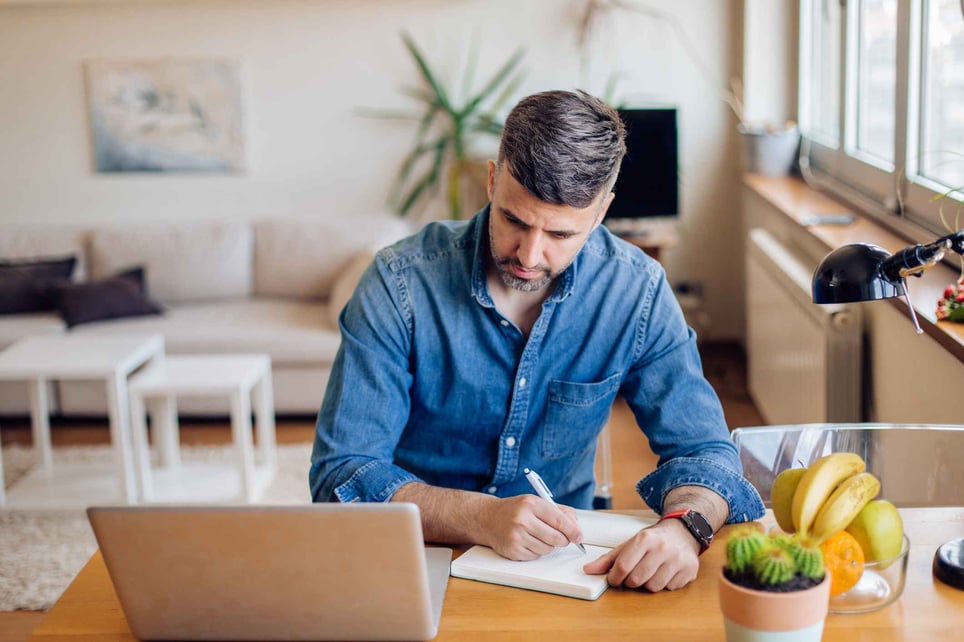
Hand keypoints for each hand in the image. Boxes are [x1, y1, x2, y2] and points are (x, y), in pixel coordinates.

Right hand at [479, 494, 583, 560]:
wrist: (488, 518)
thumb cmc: (516, 510)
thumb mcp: (536, 502)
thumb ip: (559, 512)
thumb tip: (576, 529)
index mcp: (531, 503)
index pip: (559, 520)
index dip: (573, 530)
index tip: (578, 536)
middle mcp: (522, 519)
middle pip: (556, 538)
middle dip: (563, 540)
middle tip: (562, 539)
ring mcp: (516, 536)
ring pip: (547, 549)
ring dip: (548, 546)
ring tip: (539, 536)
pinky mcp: (512, 550)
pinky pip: (535, 556)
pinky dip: (536, 551)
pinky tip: (528, 541)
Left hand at [582, 519, 699, 590]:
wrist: (682, 532)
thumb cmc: (653, 540)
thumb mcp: (630, 544)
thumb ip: (609, 559)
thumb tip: (588, 570)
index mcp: (645, 539)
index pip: (623, 566)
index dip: (614, 578)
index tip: (614, 579)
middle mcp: (662, 548)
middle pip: (636, 580)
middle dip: (630, 581)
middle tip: (633, 574)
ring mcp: (677, 560)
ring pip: (653, 587)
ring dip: (647, 584)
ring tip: (650, 571)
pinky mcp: (689, 570)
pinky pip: (669, 588)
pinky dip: (664, 584)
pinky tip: (664, 572)